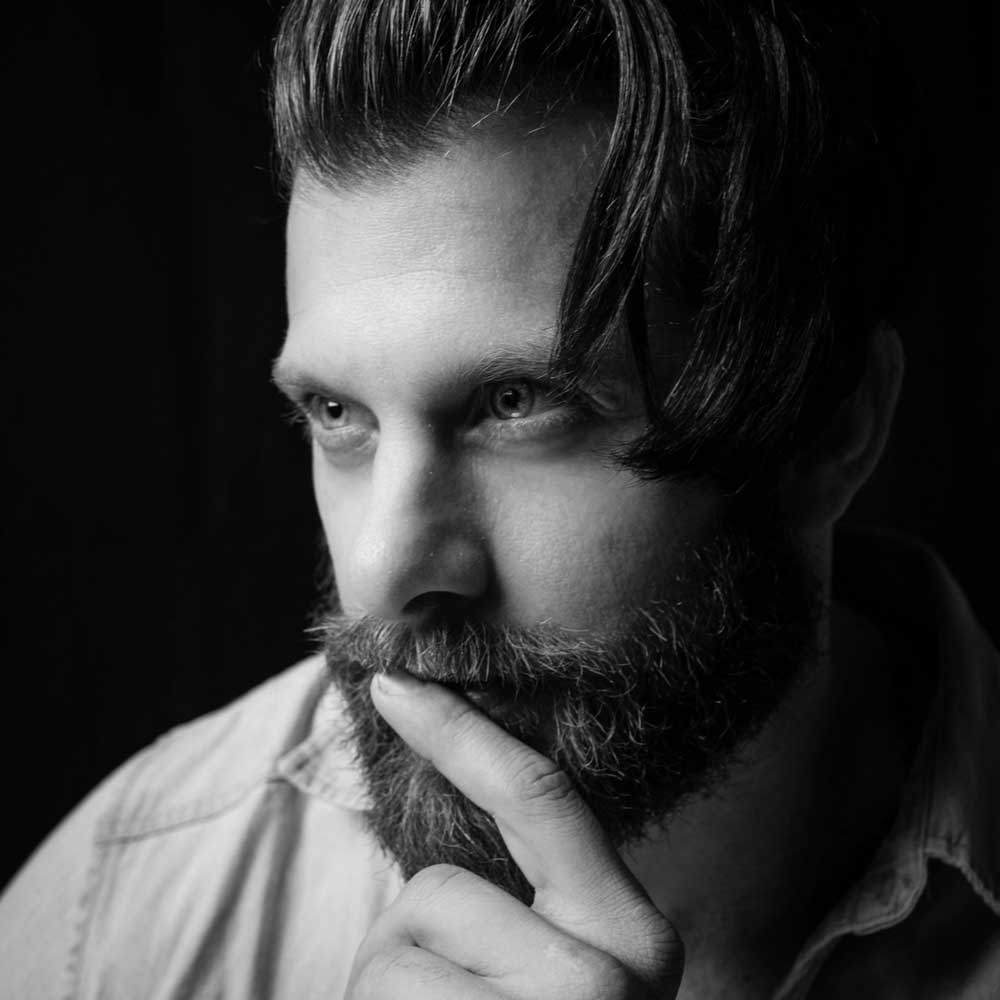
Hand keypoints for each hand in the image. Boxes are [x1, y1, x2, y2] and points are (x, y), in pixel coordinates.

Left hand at [346, 670, 683, 998]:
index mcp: (631, 932)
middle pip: (438, 889)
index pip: (539, 796)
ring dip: (388, 992)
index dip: (457, 732)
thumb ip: (513, 893)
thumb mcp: (550, 964)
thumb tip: (429, 789)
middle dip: (405, 941)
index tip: (394, 684)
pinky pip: (382, 993)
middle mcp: (609, 977)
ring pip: (397, 947)